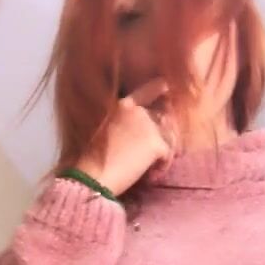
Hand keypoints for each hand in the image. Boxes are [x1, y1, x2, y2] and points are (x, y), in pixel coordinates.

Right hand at [75, 78, 178, 197]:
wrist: (94, 176)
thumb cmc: (95, 158)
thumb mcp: (107, 130)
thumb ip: (126, 123)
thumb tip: (144, 130)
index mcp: (122, 104)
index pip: (147, 90)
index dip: (159, 88)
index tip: (167, 88)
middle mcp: (137, 110)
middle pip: (164, 115)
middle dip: (167, 132)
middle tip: (167, 149)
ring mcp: (148, 126)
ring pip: (170, 135)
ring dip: (167, 151)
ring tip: (157, 166)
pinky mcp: (156, 144)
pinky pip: (169, 153)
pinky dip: (164, 165)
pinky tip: (153, 174)